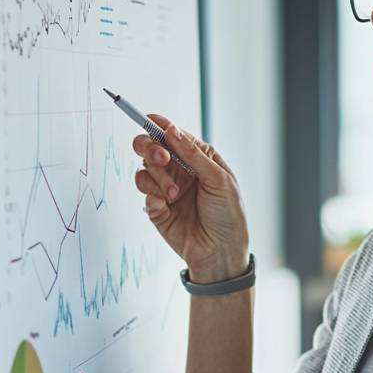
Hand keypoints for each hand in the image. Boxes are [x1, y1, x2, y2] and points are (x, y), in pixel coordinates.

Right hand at [132, 114, 249, 276]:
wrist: (220, 252)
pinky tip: (167, 207)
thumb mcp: (219, 180)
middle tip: (163, 159)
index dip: (158, 125)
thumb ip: (194, 155)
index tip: (149, 120)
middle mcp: (180, 171)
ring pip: (144, 170)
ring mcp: (166, 189)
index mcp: (197, 158)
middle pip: (150, 148)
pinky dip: (153, 198)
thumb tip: (171, 130)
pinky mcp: (156, 209)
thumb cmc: (228, 216)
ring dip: (157, 179)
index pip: (173, 135)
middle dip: (151, 148)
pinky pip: (144, 194)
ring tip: (174, 195)